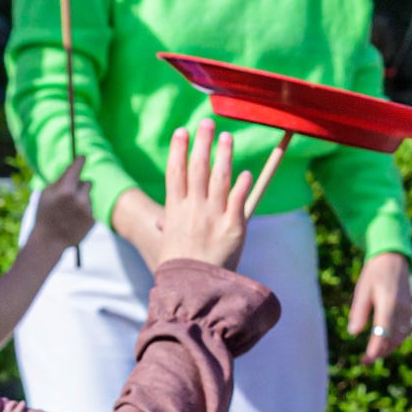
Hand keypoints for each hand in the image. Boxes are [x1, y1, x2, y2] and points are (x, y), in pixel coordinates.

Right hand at [21, 160, 96, 273]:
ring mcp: (87, 209)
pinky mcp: (93, 219)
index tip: (82, 157)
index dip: (79, 161)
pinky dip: (84, 210)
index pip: (77, 168)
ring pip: (89, 196)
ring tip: (70, 210)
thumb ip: (59, 180)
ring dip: (82, 199)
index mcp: (65, 189)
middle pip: (87, 182)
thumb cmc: (45, 214)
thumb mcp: (46, 194)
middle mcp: (79, 198)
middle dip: (80, 186)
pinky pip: (91, 207)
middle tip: (69, 195)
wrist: (50, 240)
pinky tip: (74, 218)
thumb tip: (73, 167)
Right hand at [147, 126, 260, 269]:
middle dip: (202, 143)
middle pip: (197, 168)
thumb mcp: (169, 244)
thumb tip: (165, 223)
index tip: (182, 132)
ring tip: (227, 137)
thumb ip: (170, 228)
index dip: (179, 150)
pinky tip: (246, 172)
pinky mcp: (234, 227)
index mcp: (175, 210)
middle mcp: (193, 209)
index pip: (175, 172)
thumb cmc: (180, 268)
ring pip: (219, 178)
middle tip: (206, 123)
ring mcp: (214, 217)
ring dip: (224, 154)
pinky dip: (243, 184)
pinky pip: (239, 200)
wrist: (194, 288)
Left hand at [351, 251, 411, 362]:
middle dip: (380, 352)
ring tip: (373, 355)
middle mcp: (401, 309)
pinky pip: (404, 331)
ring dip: (388, 348)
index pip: (383, 332)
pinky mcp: (410, 311)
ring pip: (400, 337)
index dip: (376, 348)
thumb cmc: (374, 274)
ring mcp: (408, 311)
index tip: (367, 359)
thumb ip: (359, 312)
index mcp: (388, 303)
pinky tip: (384, 343)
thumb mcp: (362, 290)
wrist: (393, 260)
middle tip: (365, 361)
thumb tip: (353, 333)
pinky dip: (394, 341)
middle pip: (393, 338)